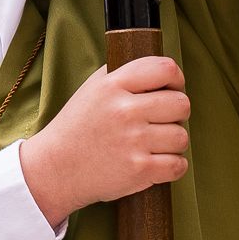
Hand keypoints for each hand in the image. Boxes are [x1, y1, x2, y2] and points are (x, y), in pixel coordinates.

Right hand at [17, 56, 190, 222]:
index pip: (165, 69)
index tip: (173, 89)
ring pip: (182, 136)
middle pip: (181, 104)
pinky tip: (159, 162)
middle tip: (163, 120)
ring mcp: (133, 142)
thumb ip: (123, 74)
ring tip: (156, 144)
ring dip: (173, 142)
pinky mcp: (139, 170)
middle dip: (177, 113)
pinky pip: (178, 165)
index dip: (176, 80)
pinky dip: (173, 166)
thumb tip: (159, 71)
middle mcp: (125, 111)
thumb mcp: (92, 89)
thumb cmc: (77, 127)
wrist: (56, 168)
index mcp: (113, 86)